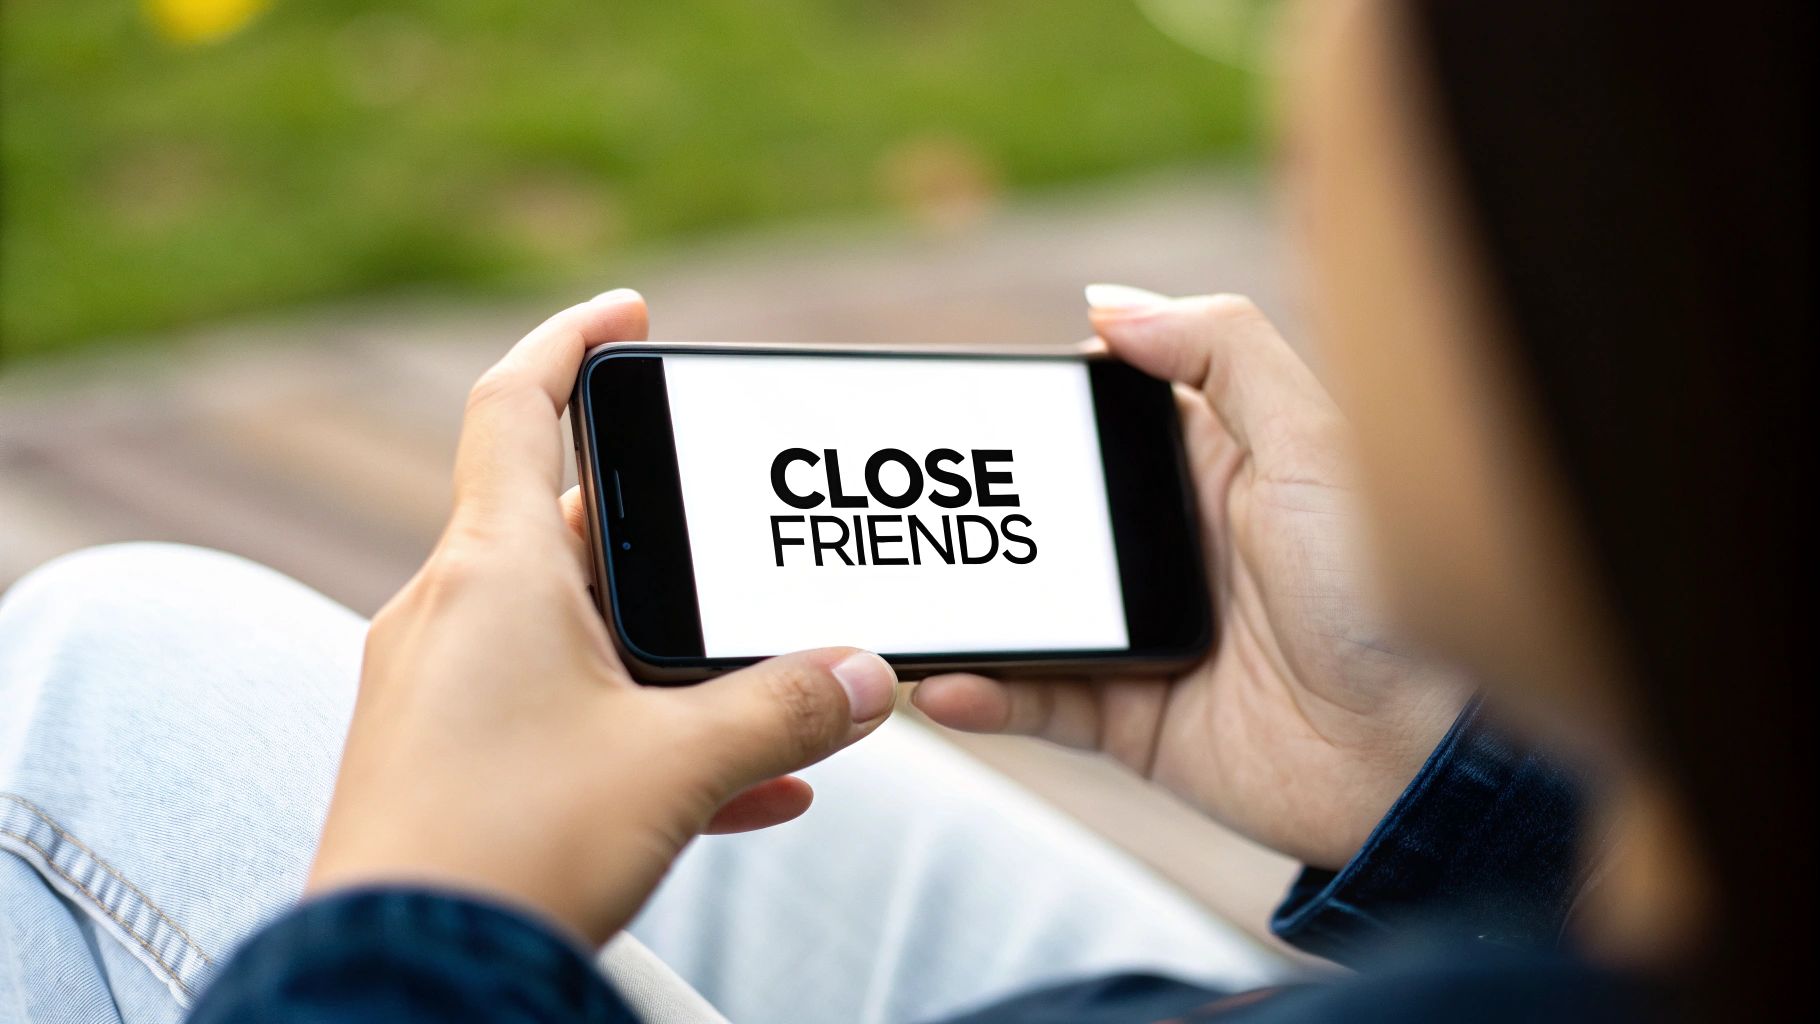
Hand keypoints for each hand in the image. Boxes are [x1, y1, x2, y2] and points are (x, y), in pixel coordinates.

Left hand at [307, 290, 897, 943]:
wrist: (397, 985)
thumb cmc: (511, 853)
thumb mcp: (676, 769)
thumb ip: (784, 712)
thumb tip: (870, 678)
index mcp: (490, 572)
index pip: (513, 405)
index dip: (570, 340)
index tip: (630, 312)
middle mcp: (453, 614)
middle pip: (569, 525)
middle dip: (672, 535)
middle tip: (747, 540)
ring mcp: (443, 691)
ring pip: (575, 631)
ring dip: (668, 649)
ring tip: (766, 677)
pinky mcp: (449, 763)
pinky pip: (560, 714)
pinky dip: (639, 727)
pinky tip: (745, 791)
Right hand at [914, 288, 1469, 868]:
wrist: (1418, 756)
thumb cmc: (1383, 589)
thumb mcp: (1311, 441)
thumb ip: (1222, 352)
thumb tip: (1107, 304)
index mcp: (1210, 469)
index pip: (1099, 426)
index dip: (1034, 416)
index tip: (958, 406)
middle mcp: (1168, 549)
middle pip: (1045, 524)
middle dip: (977, 517)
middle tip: (895, 506)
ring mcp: (1145, 637)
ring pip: (1028, 616)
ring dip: (967, 612)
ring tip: (902, 601)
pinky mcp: (1135, 721)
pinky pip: (1042, 703)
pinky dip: (991, 694)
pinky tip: (950, 681)